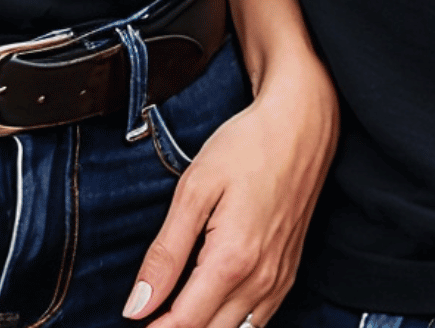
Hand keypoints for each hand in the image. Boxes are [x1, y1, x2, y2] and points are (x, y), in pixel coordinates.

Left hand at [124, 51, 338, 327]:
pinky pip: (257, 321)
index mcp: (232, 261)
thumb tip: (137, 305)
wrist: (301, 126)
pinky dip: (230, 323)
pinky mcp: (288, 274)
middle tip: (149, 312)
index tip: (132, 317)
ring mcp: (278, 281)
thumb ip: (166, 253)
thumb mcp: (195, 189)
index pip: (184, 324)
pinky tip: (210, 305)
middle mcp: (260, 281)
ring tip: (174, 308)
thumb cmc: (248, 147)